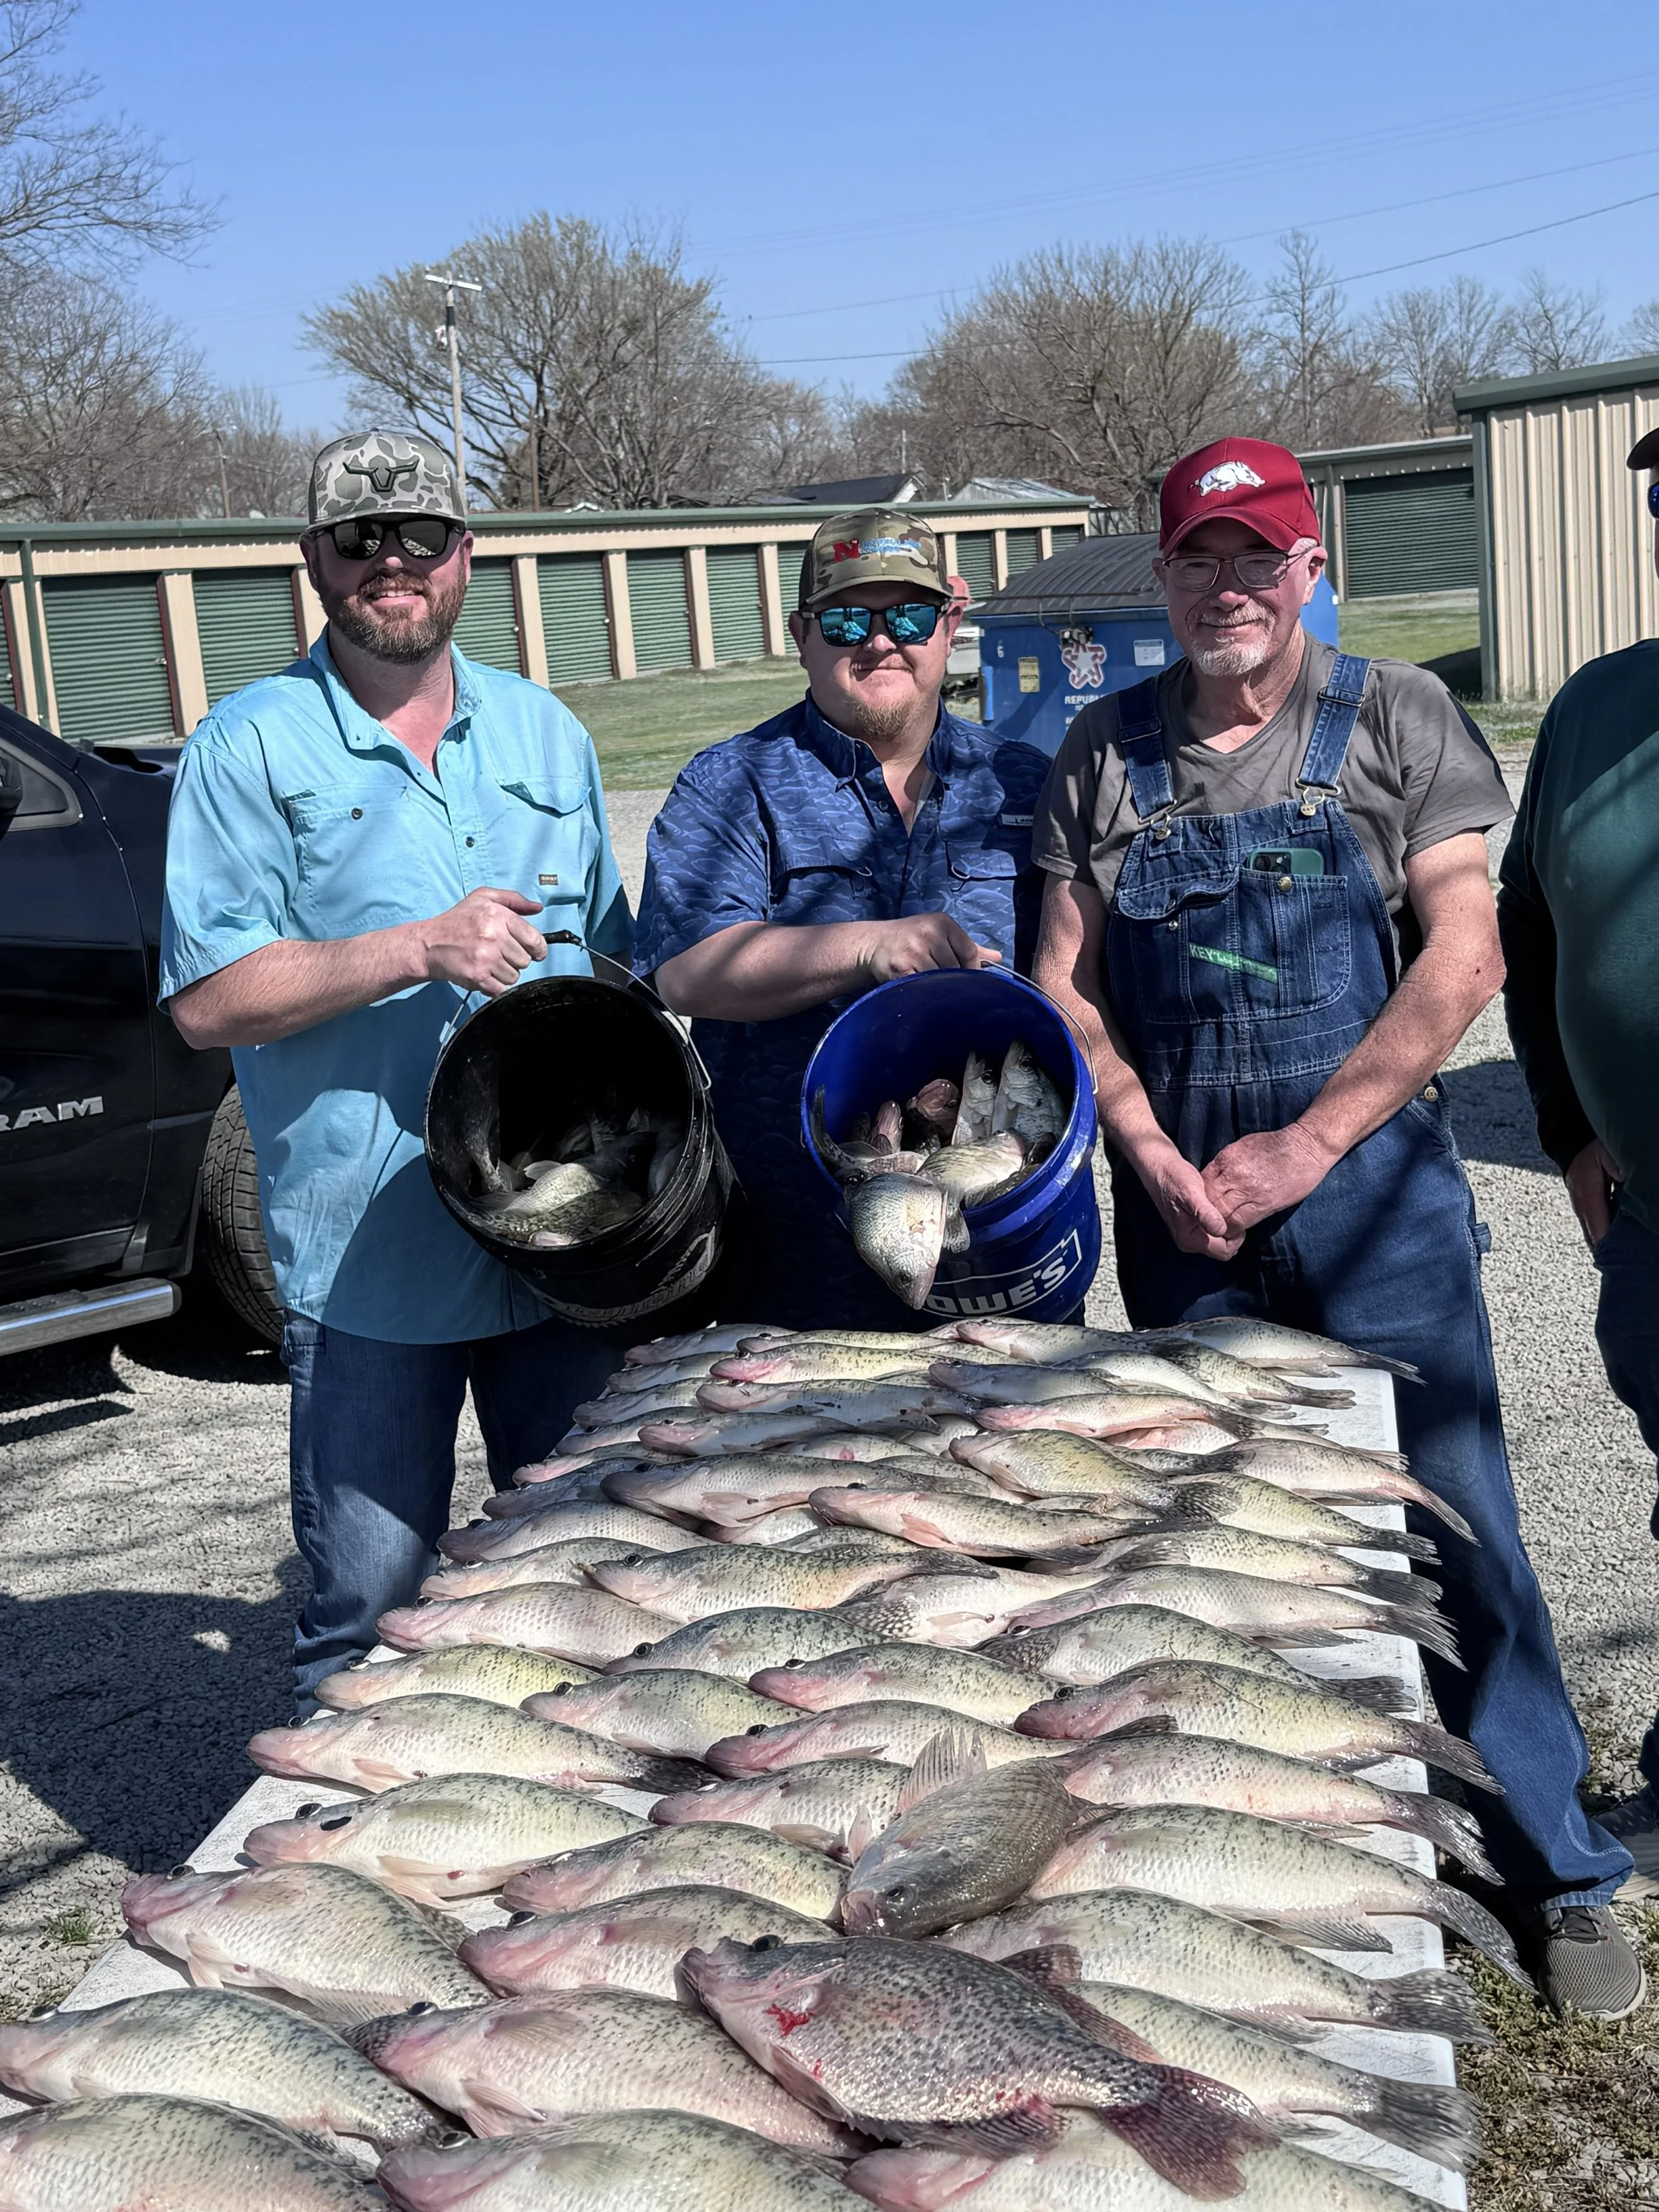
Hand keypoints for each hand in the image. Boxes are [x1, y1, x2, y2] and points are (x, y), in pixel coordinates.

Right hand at [413, 887, 545, 995]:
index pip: (535, 940)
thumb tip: (537, 908)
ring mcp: (485, 957)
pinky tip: (484, 973)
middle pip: (525, 960)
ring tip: (488, 962)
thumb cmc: (458, 920)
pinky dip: (495, 985)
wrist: (429, 944)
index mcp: (498, 915)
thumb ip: (513, 899)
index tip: (534, 952)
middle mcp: (493, 936)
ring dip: (504, 973)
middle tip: (499, 954)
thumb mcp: (483, 898)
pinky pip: (501, 989)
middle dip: (515, 959)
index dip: (538, 949)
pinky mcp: (477, 976)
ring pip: (514, 976)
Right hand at [857, 913, 1001, 985]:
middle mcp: (928, 933)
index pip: (968, 952)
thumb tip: (998, 958)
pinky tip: (920, 990)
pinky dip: (923, 991)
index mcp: (942, 923)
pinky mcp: (900, 969)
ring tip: (930, 985)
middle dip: (953, 979)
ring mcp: (913, 951)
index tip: (965, 977)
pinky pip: (921, 986)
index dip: (971, 969)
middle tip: (945, 983)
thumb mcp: (940, 934)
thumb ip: (968, 947)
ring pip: (939, 979)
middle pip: (955, 967)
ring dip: (937, 986)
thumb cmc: (913, 938)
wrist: (876, 943)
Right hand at [1133, 1138, 1242, 1259]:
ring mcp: (1190, 1235)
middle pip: (1222, 1248)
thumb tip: (1220, 1230)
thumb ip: (1205, 1213)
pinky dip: (1220, 1222)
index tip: (1236, 1217)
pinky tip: (1217, 1206)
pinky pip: (1213, 1231)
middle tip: (1231, 1210)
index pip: (1224, 1252)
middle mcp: (1189, 1241)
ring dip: (1226, 1226)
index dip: (1236, 1237)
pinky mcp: (1191, 1226)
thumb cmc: (1174, 1178)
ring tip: (1224, 1206)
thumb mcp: (1191, 1193)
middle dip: (1232, 1233)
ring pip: (1219, 1240)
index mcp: (1189, 1239)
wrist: (1159, 1168)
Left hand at [1201, 1123, 1336, 1234]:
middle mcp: (1233, 1175)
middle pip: (1207, 1200)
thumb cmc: (1278, 1144)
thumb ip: (1226, 1163)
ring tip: (1217, 1229)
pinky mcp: (1264, 1204)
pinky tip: (1232, 1231)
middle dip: (1204, 1213)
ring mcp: (1248, 1190)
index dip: (1198, 1197)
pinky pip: (1239, 1222)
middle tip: (1205, 1222)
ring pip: (1220, 1214)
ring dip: (1217, 1224)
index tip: (1201, 1205)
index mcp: (1226, 1159)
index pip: (1201, 1183)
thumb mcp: (1244, 1146)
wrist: (1307, 1146)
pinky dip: (1232, 1229)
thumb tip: (1215, 1178)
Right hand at [1565, 1137, 1619, 1251]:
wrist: (1570, 1142)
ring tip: (1616, 1261)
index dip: (1607, 1242)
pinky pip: (1590, 1225)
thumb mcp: (1607, 1154)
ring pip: (1590, 1233)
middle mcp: (1579, 1203)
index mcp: (1586, 1193)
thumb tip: (1627, 1186)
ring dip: (1602, 1245)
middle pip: (1592, 1235)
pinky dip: (1599, 1235)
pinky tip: (1609, 1244)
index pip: (1597, 1224)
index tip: (1617, 1258)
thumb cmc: (1592, 1149)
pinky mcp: (1580, 1205)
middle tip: (1621, 1267)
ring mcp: (1578, 1205)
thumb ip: (1618, 1170)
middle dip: (1605, 1251)